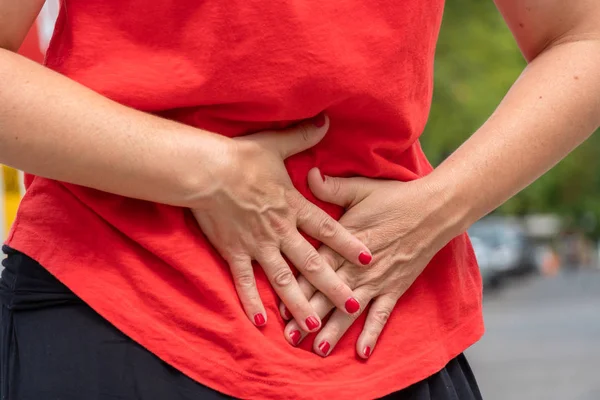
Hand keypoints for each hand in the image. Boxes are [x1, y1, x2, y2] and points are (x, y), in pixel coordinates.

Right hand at [191, 116, 372, 331]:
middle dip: (334, 286)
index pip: (328, 230)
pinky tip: (261, 322)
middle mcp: (280, 231)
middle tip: (353, 306)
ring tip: (314, 326)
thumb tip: (326, 120)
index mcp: (293, 206)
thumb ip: (304, 136)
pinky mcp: (234, 252)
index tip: (370, 259)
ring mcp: (257, 245)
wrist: (205, 170)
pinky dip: (252, 301)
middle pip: (312, 263)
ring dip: (300, 303)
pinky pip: (245, 282)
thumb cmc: (240, 157)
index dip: (350, 244)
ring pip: (283, 280)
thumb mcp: (276, 144)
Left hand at [281, 168, 452, 354]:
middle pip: (328, 295)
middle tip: (291, 336)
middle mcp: (357, 267)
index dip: (297, 287)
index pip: (315, 269)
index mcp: (343, 243)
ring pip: (350, 310)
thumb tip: (309, 174)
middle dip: (308, 316)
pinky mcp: (394, 287)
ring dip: (334, 330)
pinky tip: (362, 352)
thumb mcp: (360, 188)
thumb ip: (332, 187)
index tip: (280, 305)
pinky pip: (382, 315)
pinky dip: (372, 333)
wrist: (433, 210)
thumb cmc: (394, 198)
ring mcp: (377, 280)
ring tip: (318, 349)